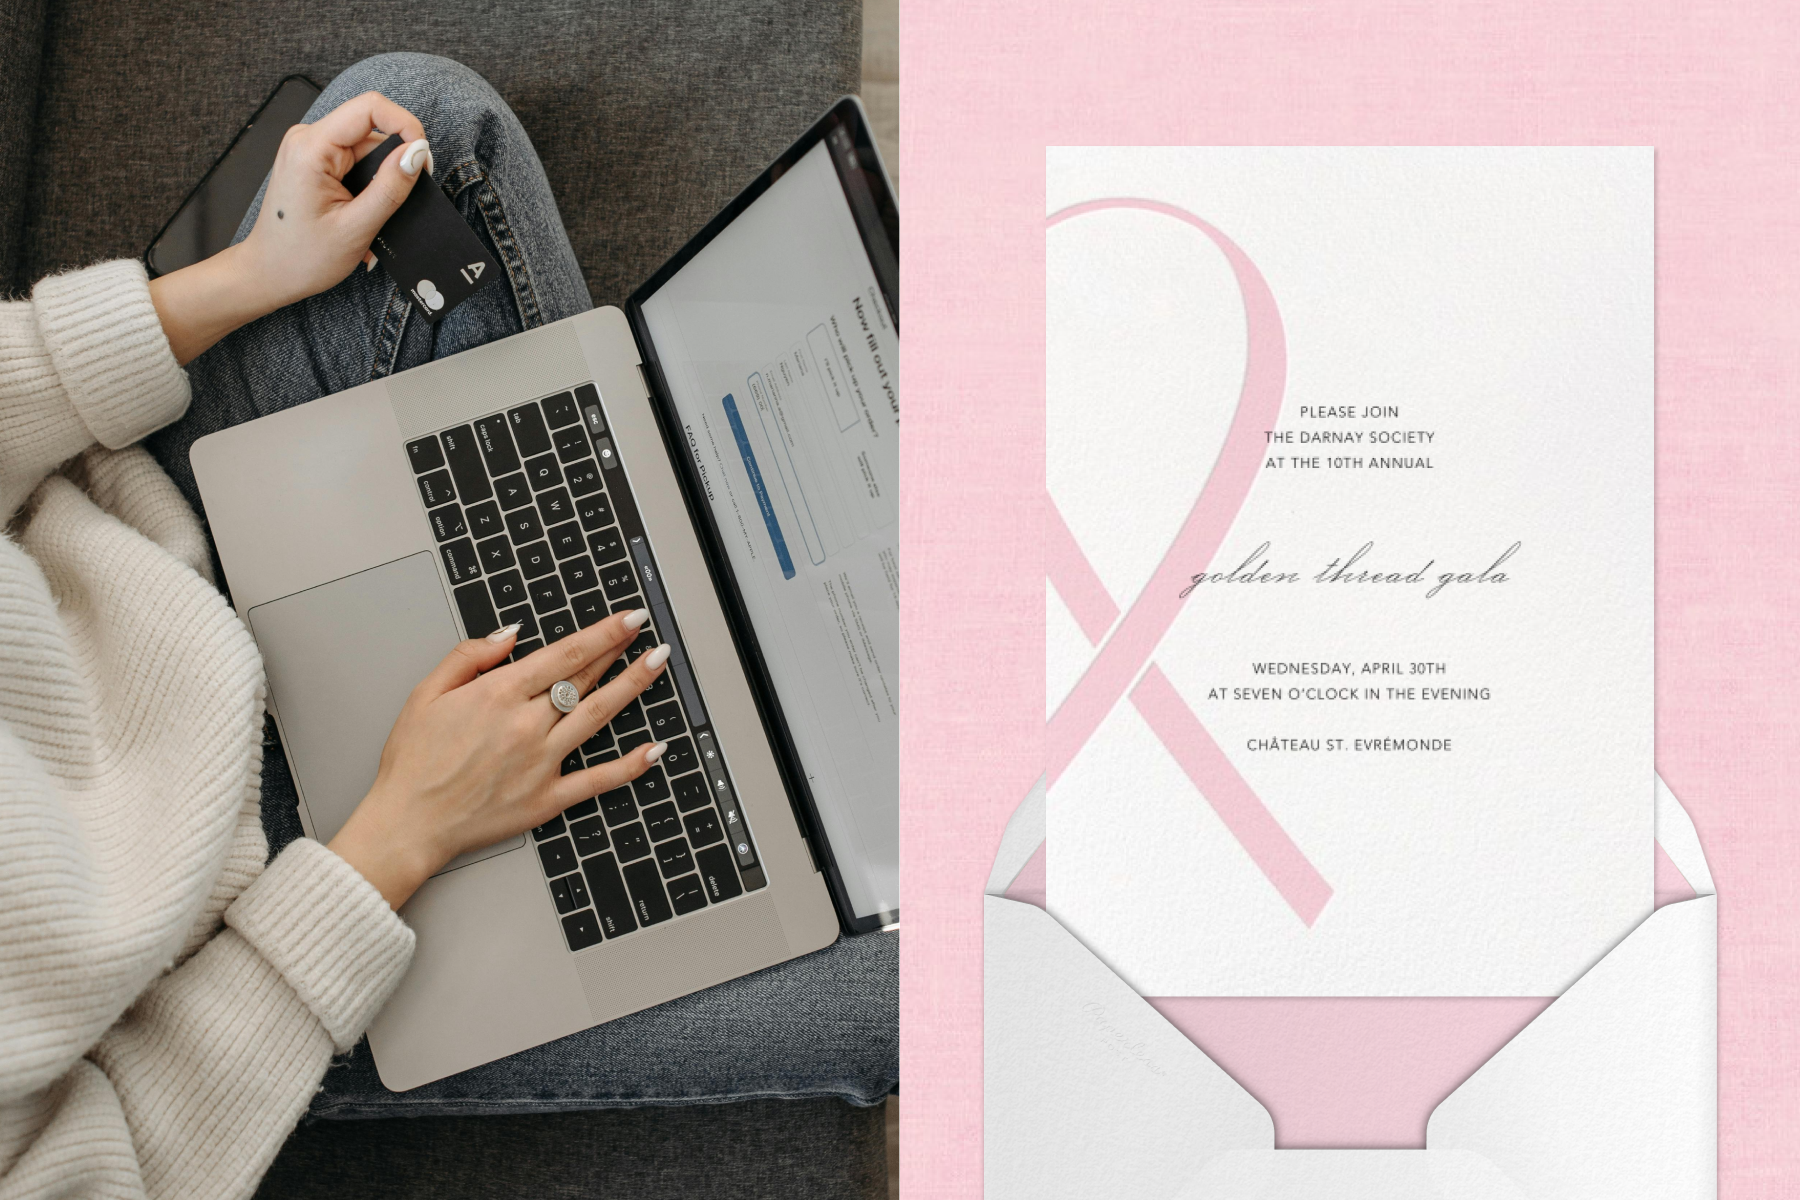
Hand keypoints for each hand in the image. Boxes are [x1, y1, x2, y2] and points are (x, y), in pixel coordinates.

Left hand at [148, 91, 431, 363]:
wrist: (268, 272)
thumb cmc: (301, 258)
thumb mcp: (356, 228)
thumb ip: (390, 188)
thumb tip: (417, 152)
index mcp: (312, 148)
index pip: (369, 108)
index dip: (405, 125)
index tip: (422, 159)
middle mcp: (308, 138)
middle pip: (372, 129)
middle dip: (396, 160)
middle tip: (406, 197)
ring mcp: (311, 148)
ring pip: (368, 146)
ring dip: (383, 178)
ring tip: (377, 215)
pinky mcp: (317, 160)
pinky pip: (357, 159)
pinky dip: (370, 184)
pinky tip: (365, 210)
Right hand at [327, 610, 672, 909]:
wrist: (407, 822)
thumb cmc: (413, 761)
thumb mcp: (426, 693)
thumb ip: (470, 656)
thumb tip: (511, 634)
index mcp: (498, 695)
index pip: (564, 654)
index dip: (602, 633)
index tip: (627, 618)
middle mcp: (526, 724)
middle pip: (584, 679)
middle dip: (620, 650)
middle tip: (646, 630)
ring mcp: (541, 762)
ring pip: (598, 716)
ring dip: (632, 687)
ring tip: (658, 664)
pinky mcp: (547, 798)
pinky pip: (597, 779)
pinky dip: (630, 765)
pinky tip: (654, 749)